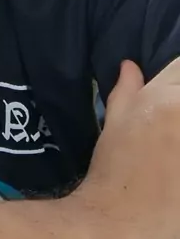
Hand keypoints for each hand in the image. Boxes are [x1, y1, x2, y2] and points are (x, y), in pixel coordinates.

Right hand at [72, 58, 179, 238]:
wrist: (122, 220)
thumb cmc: (114, 167)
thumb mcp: (116, 122)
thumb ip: (127, 90)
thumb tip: (130, 66)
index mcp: (166, 98)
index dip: (176, 77)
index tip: (171, 91)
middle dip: (179, 100)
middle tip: (171, 124)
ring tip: (174, 142)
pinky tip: (177, 160)